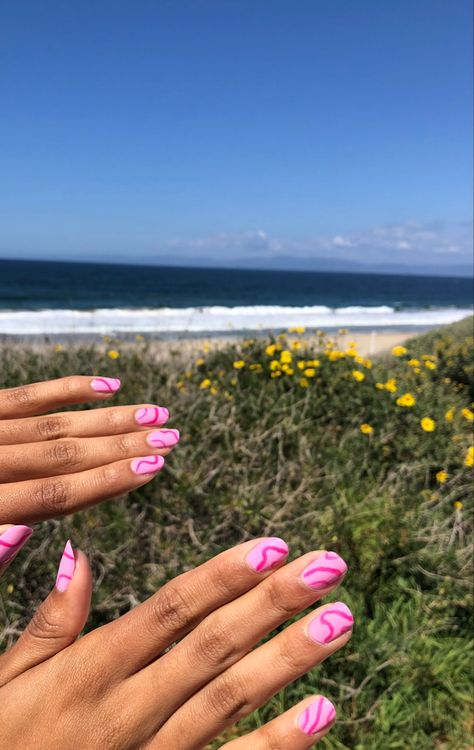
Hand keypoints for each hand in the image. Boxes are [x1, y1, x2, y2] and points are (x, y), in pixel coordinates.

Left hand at [0, 375, 178, 562]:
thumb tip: (68, 553)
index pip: (56, 494)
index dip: (108, 481)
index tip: (154, 467)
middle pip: (65, 454)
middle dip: (123, 446)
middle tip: (171, 438)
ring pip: (56, 424)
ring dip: (110, 419)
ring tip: (156, 414)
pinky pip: (27, 395)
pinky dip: (70, 389)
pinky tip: (110, 386)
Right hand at [0, 538, 352, 748]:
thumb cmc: (8, 739)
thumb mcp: (12, 678)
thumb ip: (53, 621)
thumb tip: (79, 554)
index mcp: (93, 668)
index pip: (171, 609)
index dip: (224, 575)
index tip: (273, 544)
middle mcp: (130, 707)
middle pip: (213, 645)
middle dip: (273, 602)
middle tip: (328, 566)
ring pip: (232, 698)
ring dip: (288, 658)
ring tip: (340, 621)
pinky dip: (278, 743)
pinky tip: (322, 710)